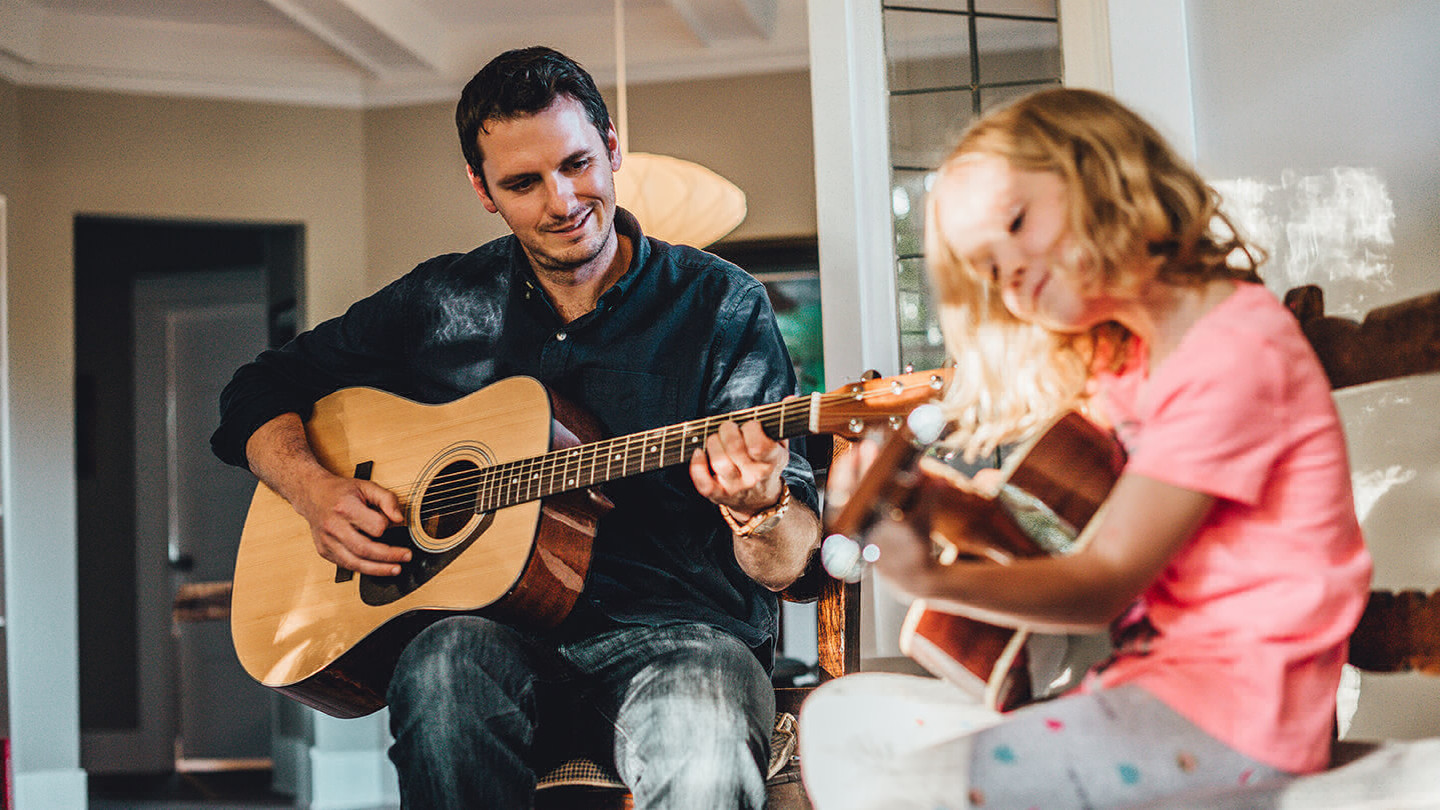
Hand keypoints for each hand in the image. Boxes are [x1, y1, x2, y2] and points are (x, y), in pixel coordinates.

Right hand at [292, 472, 409, 576]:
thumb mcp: (367, 486)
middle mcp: (333, 526)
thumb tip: (399, 519)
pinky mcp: (324, 551)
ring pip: (355, 563)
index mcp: (345, 507)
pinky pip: (346, 565)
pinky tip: (377, 567)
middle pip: (365, 549)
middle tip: (406, 556)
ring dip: (378, 569)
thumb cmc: (341, 492)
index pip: (374, 526)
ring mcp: (327, 541)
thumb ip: (387, 499)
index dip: (387, 526)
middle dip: (389, 556)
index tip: (393, 524)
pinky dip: (364, 569)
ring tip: (395, 568)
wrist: (313, 495)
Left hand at [689, 419, 788, 518]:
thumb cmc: (766, 465)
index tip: (750, 425)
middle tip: (728, 427)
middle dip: (727, 430)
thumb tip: (790, 399)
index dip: (751, 429)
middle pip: (735, 449)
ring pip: (719, 462)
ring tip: (715, 438)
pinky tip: (699, 453)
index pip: (759, 445)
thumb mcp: (779, 446)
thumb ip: (781, 422)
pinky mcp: (719, 495)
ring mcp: (736, 487)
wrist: (759, 501)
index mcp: (772, 462)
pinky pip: (703, 483)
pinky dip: (697, 465)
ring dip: (713, 443)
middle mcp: (754, 477)